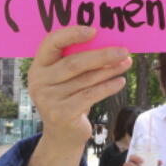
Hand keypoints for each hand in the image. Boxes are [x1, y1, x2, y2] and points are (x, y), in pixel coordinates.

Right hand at [27, 27, 129, 145]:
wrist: (62, 135)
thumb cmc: (69, 98)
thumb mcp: (66, 79)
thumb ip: (76, 61)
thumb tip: (108, 43)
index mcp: (39, 66)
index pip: (51, 42)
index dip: (72, 34)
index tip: (94, 31)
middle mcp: (39, 82)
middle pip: (74, 63)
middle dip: (102, 55)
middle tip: (124, 51)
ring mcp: (48, 99)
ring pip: (86, 79)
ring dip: (109, 70)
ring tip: (126, 64)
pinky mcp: (61, 113)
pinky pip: (90, 95)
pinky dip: (108, 87)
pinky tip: (120, 81)